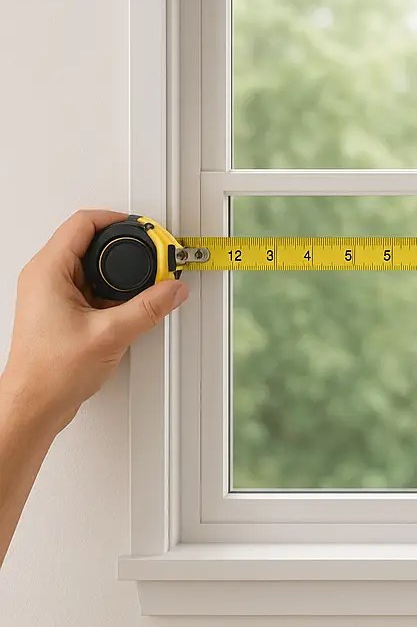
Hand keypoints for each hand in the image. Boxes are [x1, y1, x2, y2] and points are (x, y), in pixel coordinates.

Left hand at [1, 210, 189, 433]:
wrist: (33, 406)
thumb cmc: (49, 374)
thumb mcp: (110, 334)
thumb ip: (149, 308)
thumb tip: (172, 289)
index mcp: (48, 271)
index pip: (84, 223)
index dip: (118, 220)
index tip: (145, 230)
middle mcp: (45, 277)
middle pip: (90, 240)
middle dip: (126, 246)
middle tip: (152, 255)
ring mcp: (50, 294)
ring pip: (91, 264)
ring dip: (120, 270)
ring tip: (145, 281)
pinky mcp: (59, 309)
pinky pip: (90, 285)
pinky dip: (112, 289)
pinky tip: (128, 304)